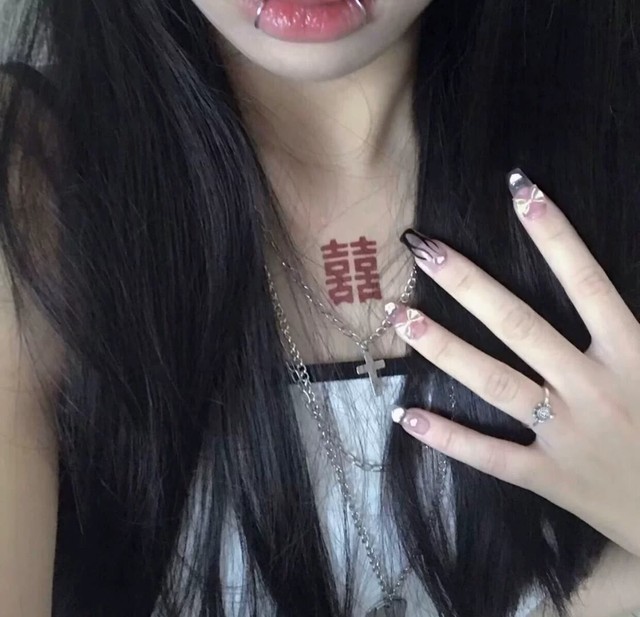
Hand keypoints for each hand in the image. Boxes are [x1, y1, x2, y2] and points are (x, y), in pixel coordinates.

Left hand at [385, 168, 639, 557]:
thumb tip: (610, 290)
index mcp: (634, 356)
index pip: (587, 282)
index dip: (554, 233)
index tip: (518, 190)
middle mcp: (592, 389)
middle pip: (519, 325)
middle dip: (468, 283)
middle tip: (422, 249)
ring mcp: (564, 435)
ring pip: (492, 382)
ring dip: (442, 347)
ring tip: (399, 315)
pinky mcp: (549, 477)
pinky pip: (490, 457)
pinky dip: (447, 437)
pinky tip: (405, 416)